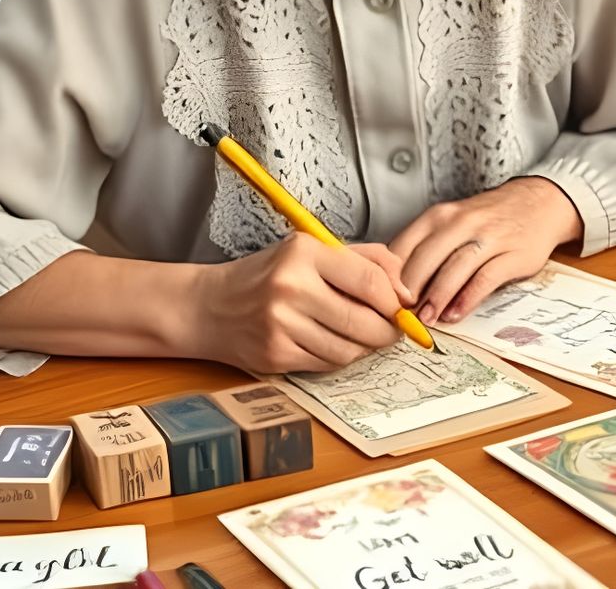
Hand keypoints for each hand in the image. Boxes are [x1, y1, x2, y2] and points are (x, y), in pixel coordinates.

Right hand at [196, 236, 414, 374]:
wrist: (210, 306)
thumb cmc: (268, 275)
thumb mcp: (310, 250)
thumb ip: (363, 260)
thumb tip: (406, 289)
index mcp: (304, 254)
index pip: (370, 281)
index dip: (395, 300)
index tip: (402, 306)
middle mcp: (291, 288)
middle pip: (365, 321)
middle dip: (388, 330)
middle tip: (393, 329)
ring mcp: (282, 325)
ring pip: (349, 349)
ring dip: (365, 347)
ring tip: (362, 334)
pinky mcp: (276, 355)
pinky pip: (328, 364)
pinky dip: (340, 357)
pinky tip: (333, 343)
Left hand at [389, 177, 582, 325]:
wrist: (538, 203)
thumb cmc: (488, 219)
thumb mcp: (452, 222)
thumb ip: (426, 247)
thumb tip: (393, 282)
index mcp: (440, 216)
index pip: (405, 245)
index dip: (391, 275)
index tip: (382, 298)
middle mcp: (462, 223)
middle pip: (426, 259)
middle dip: (410, 291)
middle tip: (400, 314)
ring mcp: (488, 237)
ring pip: (454, 269)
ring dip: (437, 298)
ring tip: (426, 319)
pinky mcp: (512, 254)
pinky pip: (485, 278)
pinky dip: (467, 299)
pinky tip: (455, 313)